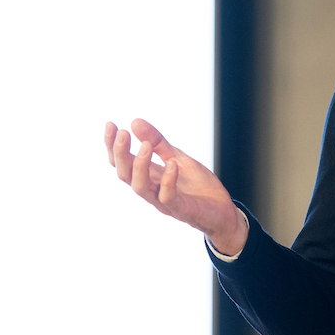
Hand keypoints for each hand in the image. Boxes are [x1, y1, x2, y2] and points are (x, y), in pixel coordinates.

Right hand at [104, 119, 246, 255]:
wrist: (223, 212)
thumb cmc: (198, 187)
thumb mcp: (178, 157)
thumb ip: (158, 143)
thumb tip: (135, 122)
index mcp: (148, 177)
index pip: (122, 163)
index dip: (112, 146)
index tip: (110, 124)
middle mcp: (151, 190)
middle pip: (125, 175)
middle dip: (120, 154)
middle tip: (123, 133)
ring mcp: (164, 201)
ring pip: (140, 187)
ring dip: (140, 165)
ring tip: (146, 146)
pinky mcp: (181, 210)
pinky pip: (168, 197)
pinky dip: (167, 181)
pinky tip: (172, 164)